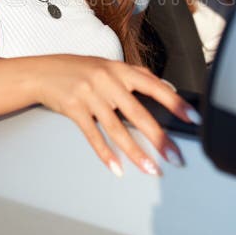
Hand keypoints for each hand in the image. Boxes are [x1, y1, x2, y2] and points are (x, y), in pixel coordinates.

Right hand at [33, 55, 200, 176]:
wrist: (42, 73)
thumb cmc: (78, 69)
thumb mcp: (108, 66)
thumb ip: (136, 76)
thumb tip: (166, 88)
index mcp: (120, 69)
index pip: (154, 87)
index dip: (175, 103)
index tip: (193, 118)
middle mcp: (106, 81)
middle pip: (138, 113)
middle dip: (159, 137)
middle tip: (174, 156)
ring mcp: (90, 95)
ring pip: (117, 129)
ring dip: (136, 152)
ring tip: (150, 168)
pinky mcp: (74, 109)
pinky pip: (93, 135)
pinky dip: (106, 153)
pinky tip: (117, 168)